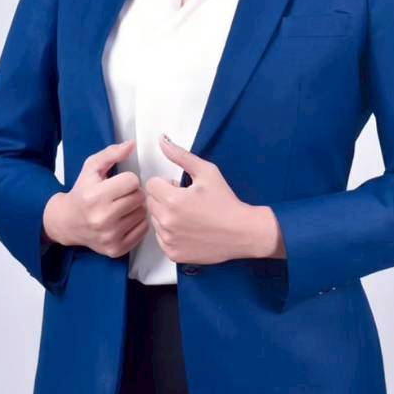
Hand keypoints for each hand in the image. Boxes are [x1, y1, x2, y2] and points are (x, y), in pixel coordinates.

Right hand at [43, 140, 148, 258]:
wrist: (67, 222)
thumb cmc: (81, 192)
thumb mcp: (91, 167)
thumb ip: (111, 153)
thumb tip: (131, 145)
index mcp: (95, 196)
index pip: (132, 181)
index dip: (127, 179)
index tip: (118, 183)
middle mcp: (102, 218)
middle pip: (139, 197)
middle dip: (133, 193)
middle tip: (121, 195)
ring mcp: (110, 236)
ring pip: (143, 213)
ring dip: (136, 208)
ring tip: (122, 207)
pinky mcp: (116, 249)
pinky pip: (143, 230)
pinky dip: (137, 223)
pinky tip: (124, 219)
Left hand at [144, 133, 255, 265]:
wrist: (242, 232)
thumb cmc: (225, 201)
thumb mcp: (207, 172)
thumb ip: (180, 155)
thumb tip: (161, 140)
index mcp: (172, 200)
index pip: (151, 185)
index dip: (167, 184)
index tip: (182, 188)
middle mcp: (166, 221)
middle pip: (151, 202)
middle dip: (164, 198)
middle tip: (187, 201)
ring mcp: (169, 240)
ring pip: (154, 220)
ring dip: (166, 216)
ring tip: (189, 216)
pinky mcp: (172, 254)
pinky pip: (161, 238)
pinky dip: (170, 233)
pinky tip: (189, 230)